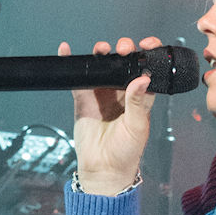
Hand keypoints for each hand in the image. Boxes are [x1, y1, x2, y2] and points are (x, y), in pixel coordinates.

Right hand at [63, 35, 159, 193]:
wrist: (103, 170)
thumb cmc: (126, 153)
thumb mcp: (137, 127)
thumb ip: (138, 102)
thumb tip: (142, 79)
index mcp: (140, 98)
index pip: (146, 70)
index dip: (148, 55)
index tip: (148, 44)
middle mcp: (121, 93)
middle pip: (123, 63)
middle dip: (124, 50)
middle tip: (123, 49)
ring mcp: (102, 94)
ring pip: (102, 66)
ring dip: (102, 53)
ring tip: (101, 49)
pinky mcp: (84, 99)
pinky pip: (78, 78)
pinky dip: (72, 63)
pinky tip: (67, 51)